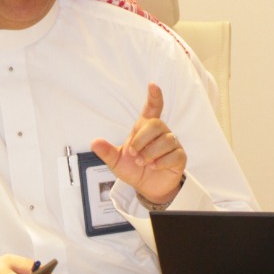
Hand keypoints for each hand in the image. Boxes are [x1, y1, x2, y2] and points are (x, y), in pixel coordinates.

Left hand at [91, 84, 185, 207]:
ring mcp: (171, 144)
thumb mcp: (116, 162)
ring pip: (166, 140)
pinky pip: (174, 154)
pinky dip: (161, 162)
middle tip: (134, 154)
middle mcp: (160, 133)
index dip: (154, 97)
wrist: (148, 188)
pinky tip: (154, 167)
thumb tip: (94, 142)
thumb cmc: (134, 169)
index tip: (153, 85)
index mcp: (144, 129)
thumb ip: (107, 152)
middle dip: (142, 140)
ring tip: (143, 163)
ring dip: (151, 153)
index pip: (152, 108)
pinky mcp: (179, 157)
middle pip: (156, 124)